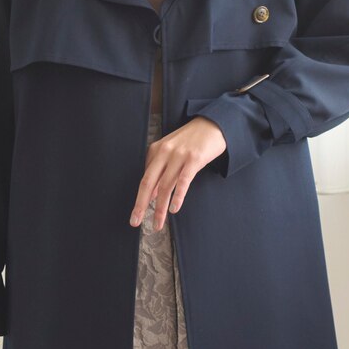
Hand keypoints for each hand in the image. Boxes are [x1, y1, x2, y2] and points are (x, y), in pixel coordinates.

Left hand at [129, 116, 226, 230]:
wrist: (213, 124)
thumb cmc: (192, 141)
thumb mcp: (172, 152)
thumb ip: (161, 170)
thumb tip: (150, 195)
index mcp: (156, 150)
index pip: (145, 178)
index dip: (140, 198)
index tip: (136, 215)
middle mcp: (165, 152)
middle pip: (148, 182)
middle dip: (140, 204)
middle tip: (135, 221)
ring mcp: (179, 155)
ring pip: (165, 186)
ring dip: (160, 208)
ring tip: (157, 224)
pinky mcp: (194, 158)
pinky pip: (183, 181)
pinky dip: (178, 196)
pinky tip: (174, 209)